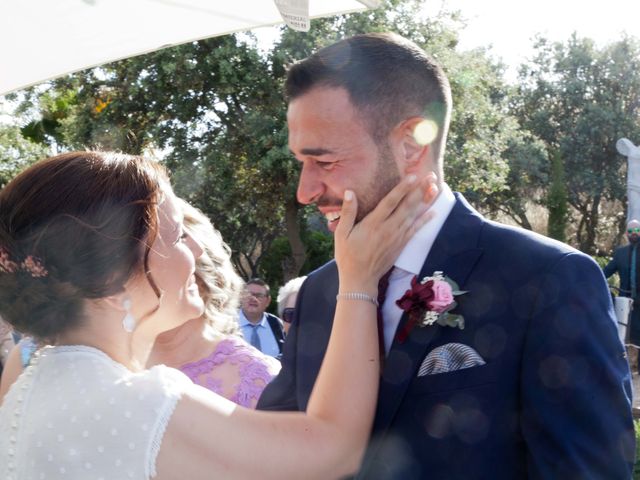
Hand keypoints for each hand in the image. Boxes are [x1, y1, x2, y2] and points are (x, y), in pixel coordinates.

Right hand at [334, 174, 437, 295]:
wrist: (360, 279)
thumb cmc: (348, 255)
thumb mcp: (342, 233)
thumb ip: (348, 212)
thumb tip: (349, 192)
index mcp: (373, 224)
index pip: (390, 202)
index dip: (403, 188)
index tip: (413, 176)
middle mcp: (388, 229)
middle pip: (407, 206)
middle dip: (420, 190)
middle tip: (431, 176)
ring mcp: (397, 237)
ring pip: (414, 216)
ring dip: (425, 201)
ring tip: (435, 188)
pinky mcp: (401, 245)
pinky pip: (415, 230)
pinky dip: (424, 220)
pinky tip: (433, 212)